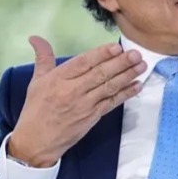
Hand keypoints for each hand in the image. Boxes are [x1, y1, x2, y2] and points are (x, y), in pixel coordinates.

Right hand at [7, 36, 145, 167]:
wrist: (36, 141)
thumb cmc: (36, 109)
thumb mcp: (37, 81)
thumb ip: (43, 58)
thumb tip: (36, 37)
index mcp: (58, 79)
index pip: (83, 63)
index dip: (101, 54)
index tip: (117, 47)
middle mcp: (73, 91)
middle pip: (100, 74)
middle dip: (120, 63)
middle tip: (136, 54)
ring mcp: (85, 105)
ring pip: (109, 87)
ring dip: (127, 76)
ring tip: (142, 66)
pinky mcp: (93, 117)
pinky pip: (112, 102)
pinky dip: (126, 94)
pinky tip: (137, 85)